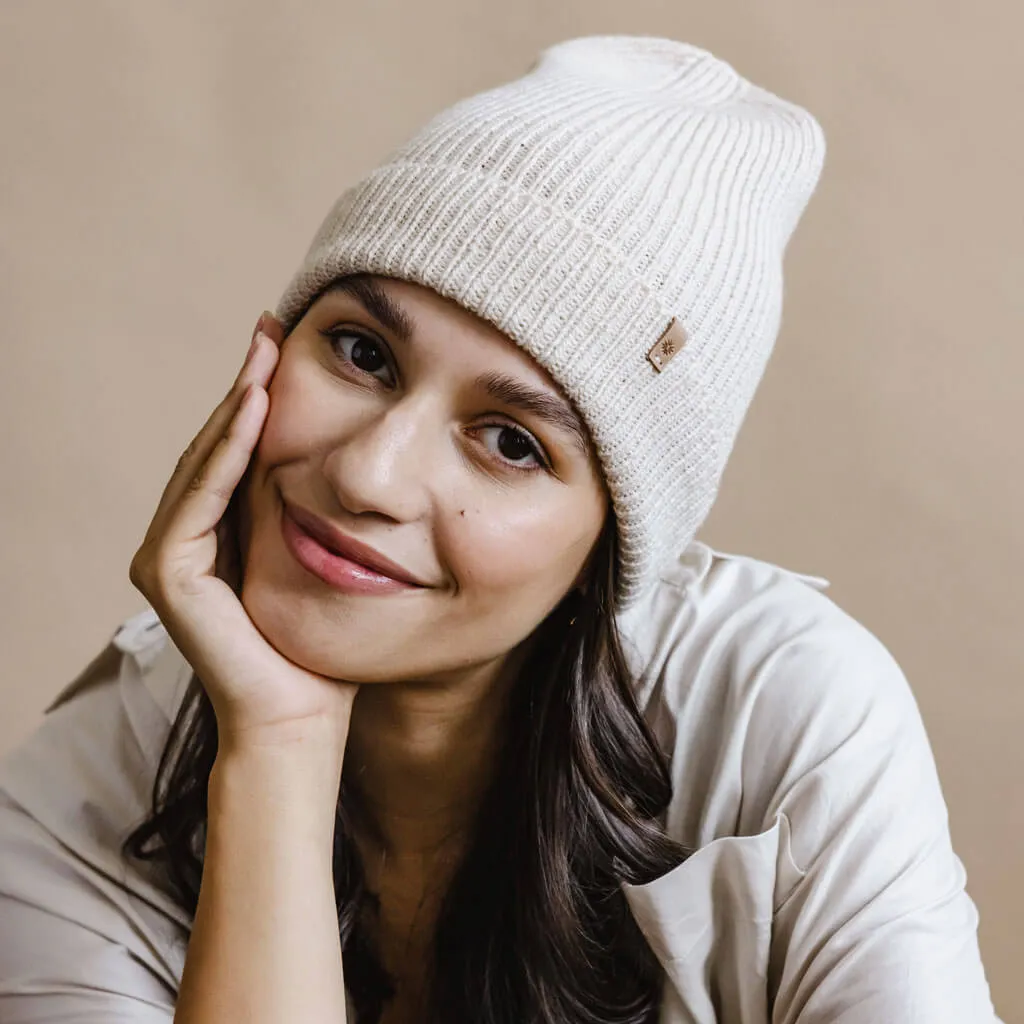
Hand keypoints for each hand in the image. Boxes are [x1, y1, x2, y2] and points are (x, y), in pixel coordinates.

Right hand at [129, 312, 358, 754]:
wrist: (307, 715)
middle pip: (218, 446)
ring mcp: (168, 556)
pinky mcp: (167, 573)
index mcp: (219, 534)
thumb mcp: (322, 554)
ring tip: (265, 352)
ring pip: (205, 462)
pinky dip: (226, 451)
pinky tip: (254, 406)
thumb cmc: (324, 646)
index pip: (238, 451)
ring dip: (235, 405)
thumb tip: (343, 449)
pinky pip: (199, 498)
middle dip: (246, 386)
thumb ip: (309, 506)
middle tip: (273, 327)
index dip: (260, 397)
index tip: (287, 344)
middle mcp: (185, 539)